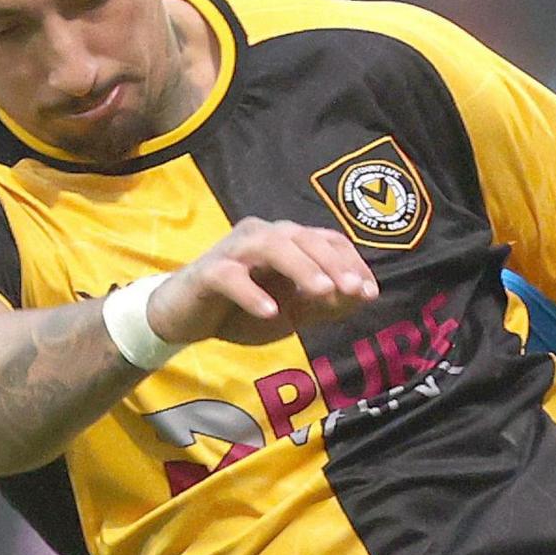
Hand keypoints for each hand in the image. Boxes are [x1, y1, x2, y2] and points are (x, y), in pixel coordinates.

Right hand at [148, 218, 378, 345]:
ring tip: (322, 293)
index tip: (371, 292)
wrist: (185, 319)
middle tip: (353, 290)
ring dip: (301, 268)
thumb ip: (326, 305)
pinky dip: (252, 293)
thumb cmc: (241, 311)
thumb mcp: (292, 313)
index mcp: (287, 241)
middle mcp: (262, 236)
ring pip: (271, 246)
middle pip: (303, 238)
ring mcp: (233, 250)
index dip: (352, 263)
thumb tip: (363, 297)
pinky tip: (270, 313)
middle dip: (333, 263)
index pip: (326, 241)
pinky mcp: (207, 271)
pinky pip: (231, 276)